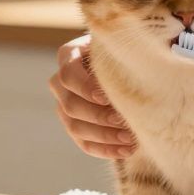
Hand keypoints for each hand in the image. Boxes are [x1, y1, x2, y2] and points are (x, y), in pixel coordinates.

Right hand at [48, 35, 135, 159]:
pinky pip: (84, 143)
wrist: (131, 65)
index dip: (85, 88)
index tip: (106, 97)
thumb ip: (123, 52)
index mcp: (70, 55)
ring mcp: (65, 106)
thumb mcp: (123, 44)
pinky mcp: (76, 125)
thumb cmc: (129, 48)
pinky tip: (127, 150)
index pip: (67, 75)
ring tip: (131, 138)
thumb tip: (131, 68)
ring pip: (74, 127)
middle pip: (69, 105)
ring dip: (104, 135)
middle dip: (98, 116)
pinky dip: (105, 149)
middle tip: (124, 120)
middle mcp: (61, 82)